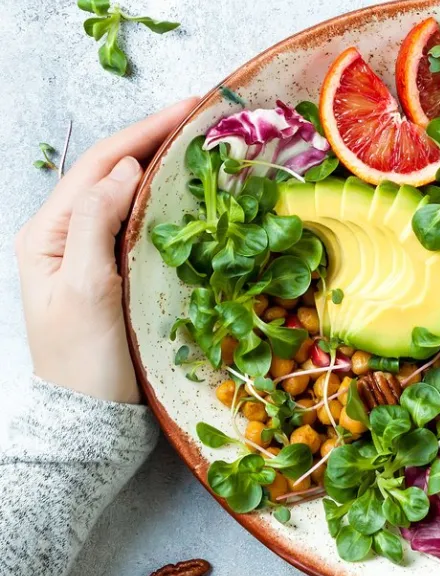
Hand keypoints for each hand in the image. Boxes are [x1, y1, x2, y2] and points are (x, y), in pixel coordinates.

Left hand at [16, 98, 198, 402]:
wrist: (91, 419)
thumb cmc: (84, 362)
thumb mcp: (85, 291)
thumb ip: (96, 225)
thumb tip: (124, 170)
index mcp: (49, 233)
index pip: (100, 165)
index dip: (145, 131)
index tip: (188, 108)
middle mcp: (67, 235)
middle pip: (115, 171)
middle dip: (158, 139)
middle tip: (206, 117)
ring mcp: (94, 253)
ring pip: (131, 194)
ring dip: (166, 165)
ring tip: (206, 144)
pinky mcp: (119, 271)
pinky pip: (144, 222)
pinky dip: (171, 201)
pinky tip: (196, 193)